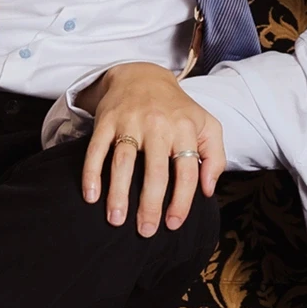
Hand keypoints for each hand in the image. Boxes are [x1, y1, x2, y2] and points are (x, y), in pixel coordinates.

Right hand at [78, 61, 225, 235]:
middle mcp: (158, 125)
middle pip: (155, 171)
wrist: (143, 75)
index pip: (186, 170)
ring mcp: (130, 122)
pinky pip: (96, 150)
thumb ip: (215, 157)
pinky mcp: (106, 121)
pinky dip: (91, 173)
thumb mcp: (207, 126)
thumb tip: (208, 190)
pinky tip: (91, 196)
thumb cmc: (178, 110)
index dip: (181, 201)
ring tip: (116, 220)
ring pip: (123, 162)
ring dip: (118, 194)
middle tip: (145, 231)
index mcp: (185, 128)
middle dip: (150, 205)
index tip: (173, 224)